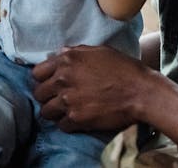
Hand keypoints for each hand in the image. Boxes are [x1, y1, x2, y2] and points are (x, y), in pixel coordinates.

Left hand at [32, 45, 152, 131]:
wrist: (140, 91)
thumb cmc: (123, 68)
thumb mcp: (98, 51)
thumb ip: (75, 52)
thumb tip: (61, 55)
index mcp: (67, 60)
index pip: (37, 73)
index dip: (44, 79)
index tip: (51, 83)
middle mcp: (63, 79)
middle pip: (39, 93)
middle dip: (48, 96)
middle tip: (60, 98)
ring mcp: (68, 100)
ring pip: (46, 112)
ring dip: (55, 111)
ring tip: (68, 110)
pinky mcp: (76, 118)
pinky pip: (60, 125)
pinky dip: (68, 123)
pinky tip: (78, 118)